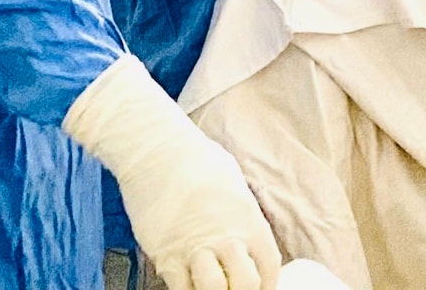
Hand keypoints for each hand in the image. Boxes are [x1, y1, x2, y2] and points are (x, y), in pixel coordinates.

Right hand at [64, 56, 281, 289]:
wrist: (157, 149)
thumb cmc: (195, 159)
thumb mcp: (233, 182)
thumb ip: (241, 215)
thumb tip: (244, 237)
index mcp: (248, 217)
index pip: (268, 265)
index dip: (267, 284)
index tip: (260, 288)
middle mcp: (227, 237)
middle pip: (246, 285)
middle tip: (232, 288)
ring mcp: (196, 249)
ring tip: (208, 286)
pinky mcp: (167, 256)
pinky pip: (180, 289)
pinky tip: (185, 283)